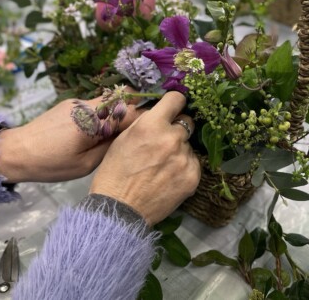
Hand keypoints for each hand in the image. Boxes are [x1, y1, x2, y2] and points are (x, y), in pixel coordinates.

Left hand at [0, 96, 142, 182]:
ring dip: (119, 112)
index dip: (146, 119)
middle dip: (135, 111)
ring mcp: (78, 102)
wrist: (15, 152)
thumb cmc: (50, 164)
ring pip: (109, 100)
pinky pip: (96, 104)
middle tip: (141, 131)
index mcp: (93, 121)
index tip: (154, 130)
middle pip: (123, 99)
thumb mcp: (85, 165)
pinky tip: (101, 131)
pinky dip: (105, 114)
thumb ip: (110, 147)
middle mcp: (88, 105)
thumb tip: (129, 137)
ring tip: (121, 133)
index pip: (130, 111)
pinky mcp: (70, 104)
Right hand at [89, 92, 200, 224]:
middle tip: (164, 142)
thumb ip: (145, 122)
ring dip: (179, 150)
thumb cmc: (115, 172)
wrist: (120, 209)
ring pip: (188, 145)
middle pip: (187, 122)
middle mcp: (172, 137)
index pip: (176, 99)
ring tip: (162, 166)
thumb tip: (161, 113)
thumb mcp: (124, 138)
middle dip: (177, 129)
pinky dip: (184, 167)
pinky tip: (169, 177)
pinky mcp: (193, 176)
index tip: (174, 107)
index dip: (175, 102)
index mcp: (152, 124)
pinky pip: (193, 163)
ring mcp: (184, 158)